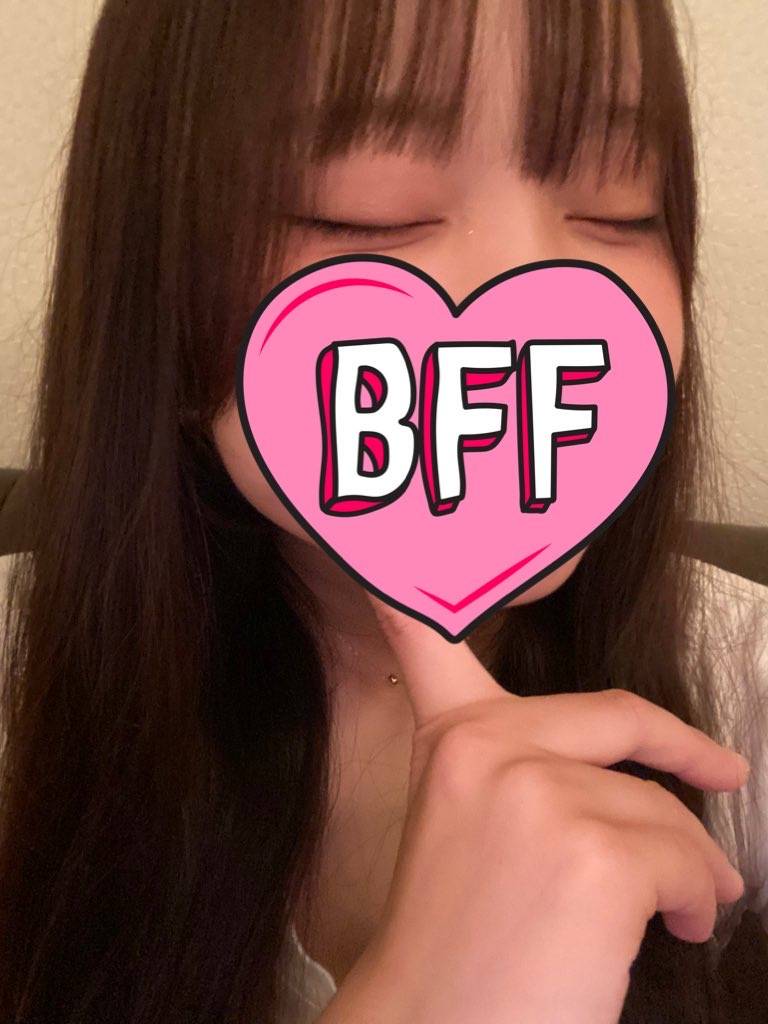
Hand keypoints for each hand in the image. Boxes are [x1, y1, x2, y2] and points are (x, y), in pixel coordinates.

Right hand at [319, 598, 747, 1023]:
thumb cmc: (459, 943)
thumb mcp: (468, 830)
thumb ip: (515, 770)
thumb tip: (626, 772)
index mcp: (451, 738)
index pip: (430, 631)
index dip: (430, 569)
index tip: (420, 523)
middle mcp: (486, 746)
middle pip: (621, 718)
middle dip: (680, 747)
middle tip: (722, 769)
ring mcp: (537, 792)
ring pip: (660, 803)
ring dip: (689, 859)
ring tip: (687, 904)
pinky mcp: (592, 852)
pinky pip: (685, 856)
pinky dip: (697, 895)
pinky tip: (680, 925)